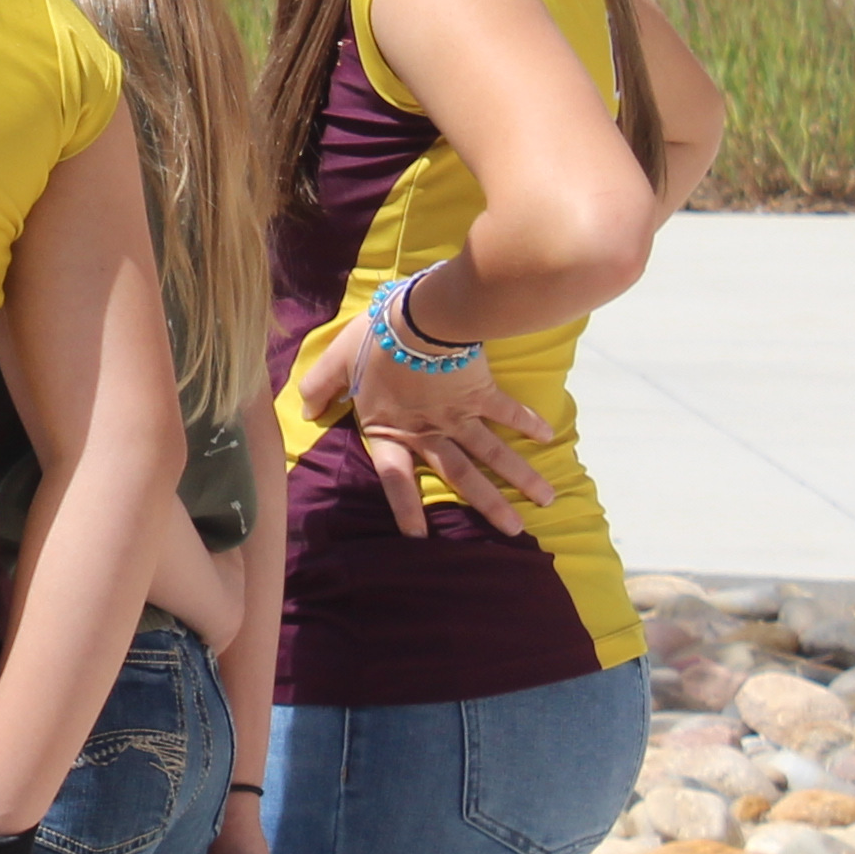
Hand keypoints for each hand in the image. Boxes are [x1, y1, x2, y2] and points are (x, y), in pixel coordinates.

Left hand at [298, 330, 558, 536]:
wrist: (418, 315)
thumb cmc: (374, 338)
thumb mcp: (336, 362)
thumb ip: (319, 388)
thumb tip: (304, 410)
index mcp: (391, 428)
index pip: (396, 477)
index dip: (405, 507)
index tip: (419, 538)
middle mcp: (429, 430)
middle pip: (460, 474)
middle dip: (488, 503)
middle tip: (514, 532)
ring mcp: (459, 413)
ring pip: (493, 451)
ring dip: (520, 475)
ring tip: (547, 499)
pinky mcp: (480, 390)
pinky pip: (507, 410)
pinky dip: (528, 421)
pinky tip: (549, 436)